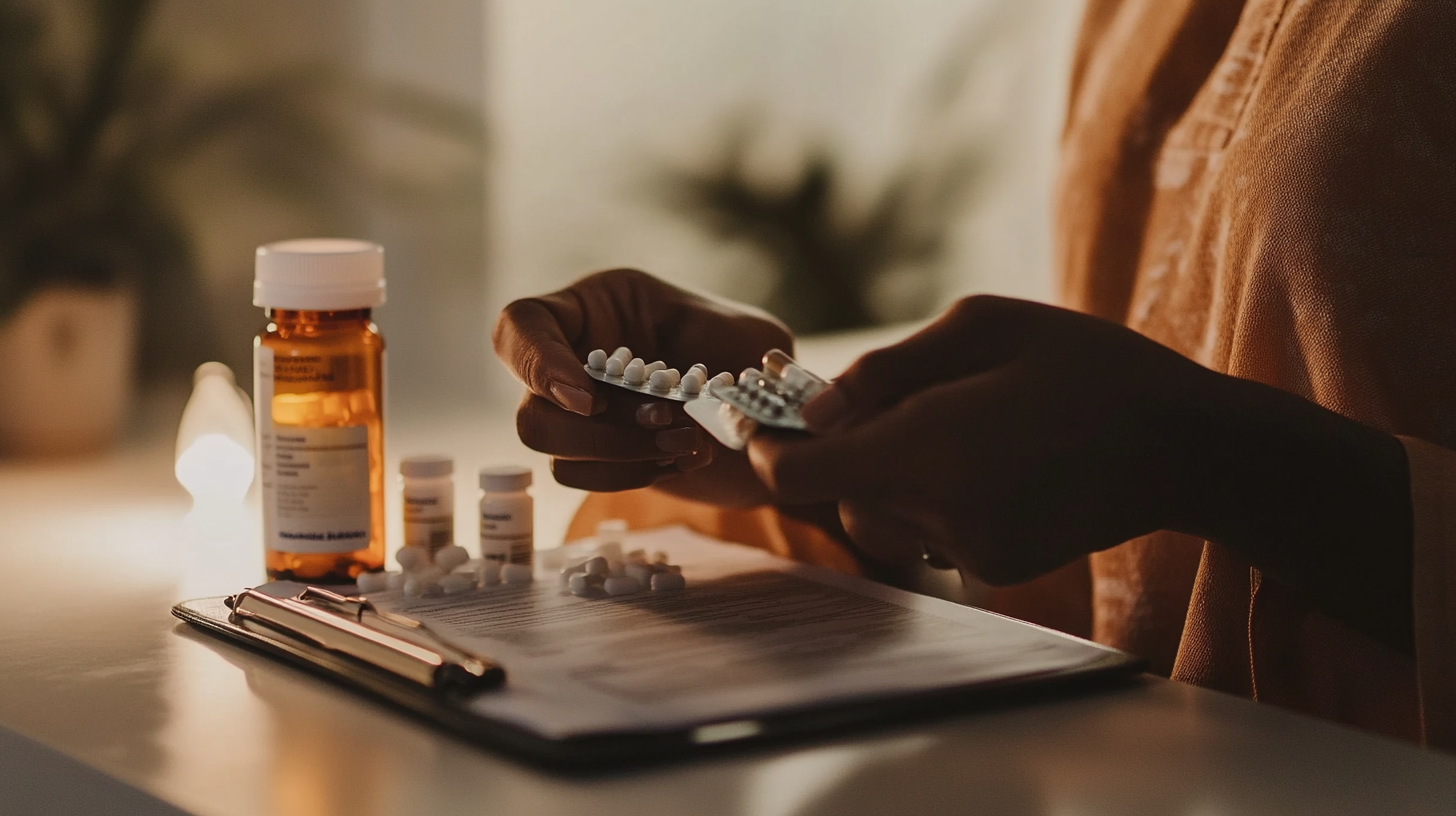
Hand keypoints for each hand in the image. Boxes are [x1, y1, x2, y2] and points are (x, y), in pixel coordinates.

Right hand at [493, 268, 791, 505]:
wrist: (764, 410)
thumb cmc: (748, 355)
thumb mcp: (741, 329)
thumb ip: (715, 348)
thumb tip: (689, 388)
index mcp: (594, 308)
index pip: (523, 326)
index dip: (538, 364)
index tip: (590, 399)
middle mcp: (571, 358)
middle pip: (532, 411)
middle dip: (598, 431)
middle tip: (663, 424)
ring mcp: (577, 412)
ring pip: (554, 452)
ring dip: (620, 456)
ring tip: (686, 444)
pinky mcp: (596, 455)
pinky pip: (585, 477)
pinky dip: (634, 475)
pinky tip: (683, 459)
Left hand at [748, 296, 1411, 650]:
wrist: (1184, 445)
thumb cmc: (1085, 366)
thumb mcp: (982, 326)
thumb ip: (885, 370)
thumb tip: (815, 409)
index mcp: (927, 450)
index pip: (799, 475)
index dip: (767, 448)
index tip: (761, 421)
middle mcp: (939, 515)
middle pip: (842, 495)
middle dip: (851, 451)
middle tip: (900, 402)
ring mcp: (971, 552)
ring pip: (885, 516)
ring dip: (895, 474)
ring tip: (966, 427)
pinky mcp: (998, 568)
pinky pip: (931, 532)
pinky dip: (938, 497)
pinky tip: (997, 460)